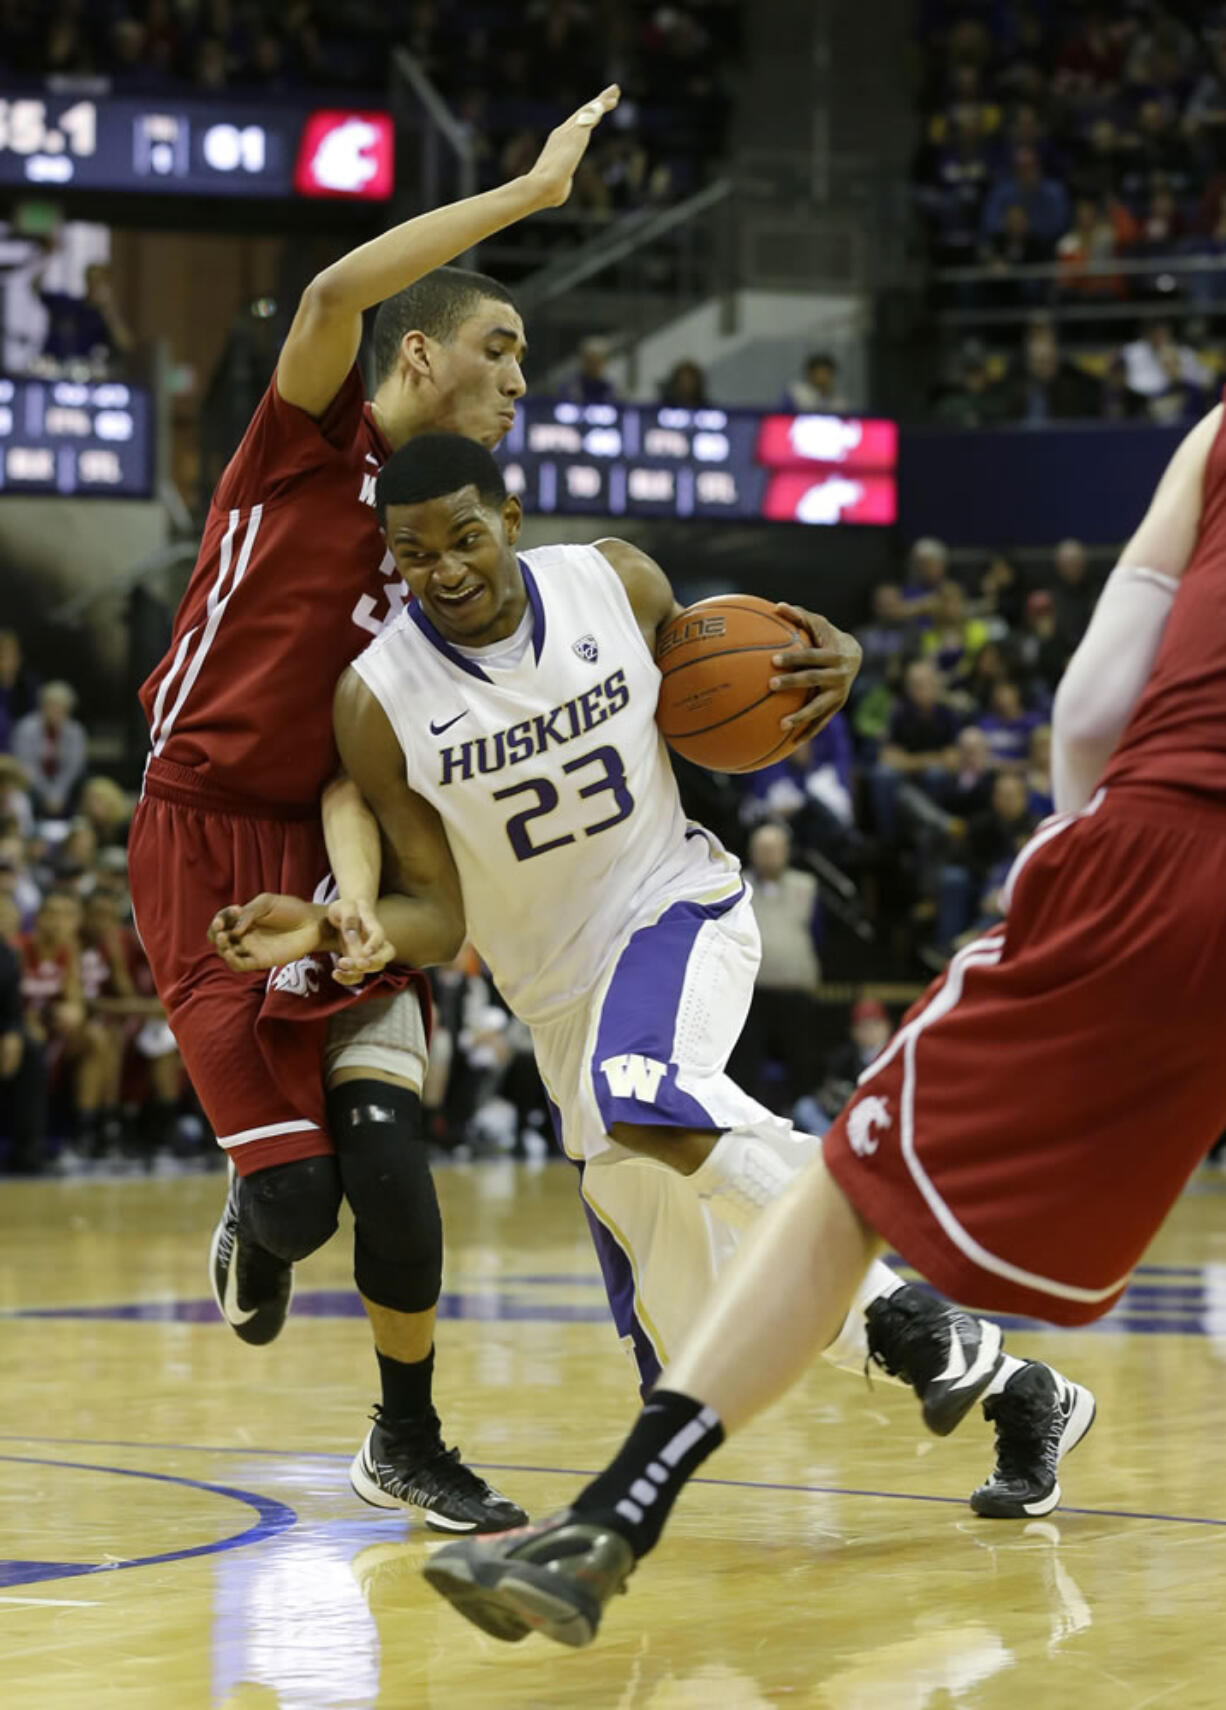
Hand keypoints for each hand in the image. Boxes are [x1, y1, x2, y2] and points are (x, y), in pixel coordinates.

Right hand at [208, 892, 332, 972]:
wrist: (312, 924)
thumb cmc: (291, 909)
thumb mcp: (267, 903)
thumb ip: (249, 913)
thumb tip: (233, 930)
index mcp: (243, 919)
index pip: (222, 920)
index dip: (222, 917)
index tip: (236, 909)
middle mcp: (244, 935)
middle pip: (219, 938)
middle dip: (215, 933)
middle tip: (221, 927)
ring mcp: (251, 948)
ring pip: (226, 952)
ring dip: (221, 947)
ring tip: (225, 938)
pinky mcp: (260, 961)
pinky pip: (240, 965)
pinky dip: (232, 961)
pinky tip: (231, 953)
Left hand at [326, 896, 394, 987]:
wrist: (344, 912)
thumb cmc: (346, 907)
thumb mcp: (345, 906)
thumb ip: (349, 918)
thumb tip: (352, 936)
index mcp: (373, 926)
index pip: (379, 936)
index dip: (374, 945)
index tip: (364, 952)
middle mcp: (375, 942)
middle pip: (385, 957)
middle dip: (373, 963)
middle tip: (359, 964)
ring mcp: (367, 954)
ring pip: (371, 969)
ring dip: (357, 971)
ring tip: (340, 963)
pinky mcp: (357, 962)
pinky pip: (358, 975)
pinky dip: (348, 979)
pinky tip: (335, 973)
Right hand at [525, 85, 619, 207]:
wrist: (541, 186)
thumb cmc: (548, 192)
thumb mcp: (560, 183)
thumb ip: (565, 179)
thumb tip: (564, 184)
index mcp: (558, 143)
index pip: (576, 126)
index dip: (588, 116)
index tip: (598, 110)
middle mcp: (563, 133)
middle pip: (583, 113)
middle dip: (597, 102)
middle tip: (611, 93)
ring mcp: (569, 132)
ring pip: (589, 111)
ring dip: (602, 101)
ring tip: (615, 91)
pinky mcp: (577, 134)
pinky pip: (592, 115)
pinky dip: (602, 106)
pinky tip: (612, 101)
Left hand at [769, 602, 862, 736]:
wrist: (855, 656)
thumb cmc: (827, 636)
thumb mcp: (818, 624)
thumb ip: (799, 615)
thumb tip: (777, 605)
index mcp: (834, 655)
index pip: (812, 656)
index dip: (794, 657)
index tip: (773, 660)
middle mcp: (839, 676)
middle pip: (814, 680)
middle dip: (793, 683)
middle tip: (771, 685)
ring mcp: (839, 694)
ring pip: (819, 708)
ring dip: (801, 717)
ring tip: (780, 725)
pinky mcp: (836, 707)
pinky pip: (821, 723)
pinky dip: (807, 733)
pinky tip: (790, 745)